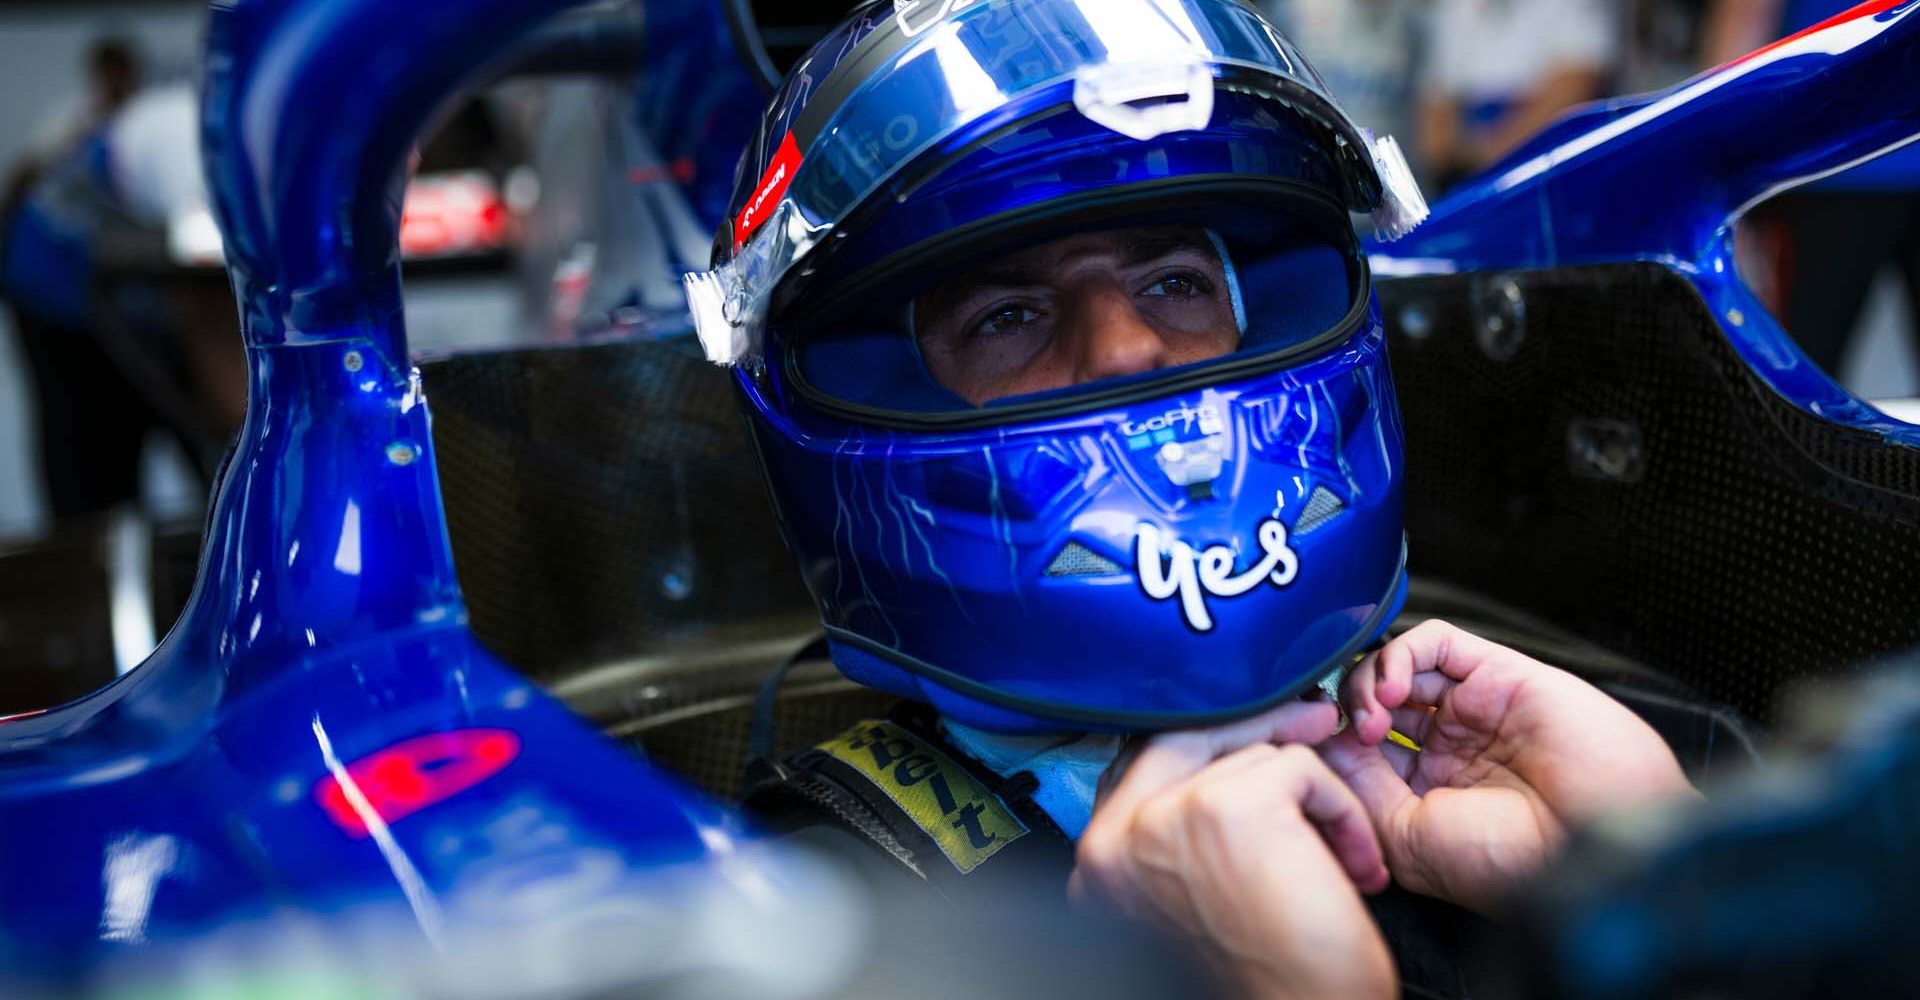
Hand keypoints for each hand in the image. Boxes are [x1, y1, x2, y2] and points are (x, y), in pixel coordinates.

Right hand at [1072, 701, 1396, 999]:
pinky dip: (1342, 810)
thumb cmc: (1262, 979)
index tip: (1256, 738)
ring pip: (1251, 756)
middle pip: (1180, 738)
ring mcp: (1165, 817)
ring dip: (1314, 801)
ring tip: (1345, 861)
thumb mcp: (1191, 895)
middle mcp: (1115, 839)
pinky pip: (1299, 767)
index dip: (1206, 747)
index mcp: (1098, 864)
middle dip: (1254, 726)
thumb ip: (1178, 830)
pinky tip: (1354, 863)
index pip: (1140, 765)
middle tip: (1311, 726)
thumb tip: (1215, 755)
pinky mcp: (1225, 809)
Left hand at [1324, 620, 1696, 915]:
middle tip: (1334, 730)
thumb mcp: (1408, 840)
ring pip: (1397, 666)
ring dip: (1365, 683)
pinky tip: (1391, 692)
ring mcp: (1474, 709)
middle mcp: (1449, 749)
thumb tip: (1320, 742)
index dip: (1327, 742)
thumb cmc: (1514, 863)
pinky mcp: (1498, 673)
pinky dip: (1398, 655)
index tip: (1306, 751)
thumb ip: (1361, 786)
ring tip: (1369, 720)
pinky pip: (1434, 642)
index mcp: (1427, 794)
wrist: (1593, 847)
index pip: (1357, 748)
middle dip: (1341, 709)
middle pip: (1372, 702)